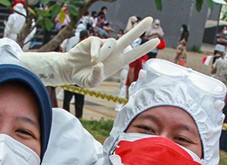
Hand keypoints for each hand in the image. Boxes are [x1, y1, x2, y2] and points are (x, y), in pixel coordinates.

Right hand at [20, 16, 158, 87]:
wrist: (69, 70)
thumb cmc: (83, 77)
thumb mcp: (90, 83)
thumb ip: (96, 77)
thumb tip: (99, 64)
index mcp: (117, 62)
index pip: (134, 53)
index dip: (145, 47)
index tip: (156, 41)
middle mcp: (113, 52)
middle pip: (129, 38)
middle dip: (139, 28)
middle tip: (151, 19)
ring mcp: (103, 45)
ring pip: (111, 43)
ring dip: (105, 53)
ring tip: (95, 63)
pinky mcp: (93, 41)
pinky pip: (98, 44)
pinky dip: (96, 52)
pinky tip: (92, 59)